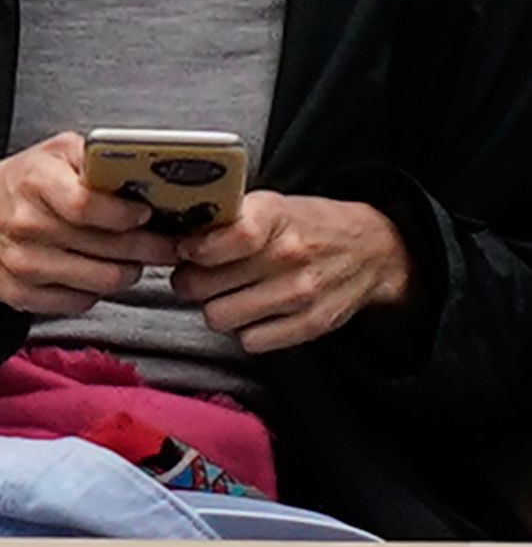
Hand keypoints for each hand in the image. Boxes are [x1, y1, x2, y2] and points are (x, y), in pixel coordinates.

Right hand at [0, 133, 177, 317]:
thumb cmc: (16, 184)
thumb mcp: (50, 153)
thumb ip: (96, 159)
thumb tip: (149, 177)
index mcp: (34, 182)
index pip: (88, 206)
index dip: (128, 215)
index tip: (149, 214)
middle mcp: (25, 225)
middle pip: (109, 249)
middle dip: (151, 248)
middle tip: (170, 244)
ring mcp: (22, 265)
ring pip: (104, 281)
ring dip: (130, 271)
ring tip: (135, 258)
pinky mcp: (21, 296)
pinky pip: (82, 301)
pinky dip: (98, 290)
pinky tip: (99, 271)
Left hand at [171, 192, 412, 354]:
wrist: (372, 251)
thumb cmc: (307, 225)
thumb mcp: (270, 204)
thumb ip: (225, 220)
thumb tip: (174, 240)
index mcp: (276, 217)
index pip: (231, 236)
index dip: (196, 248)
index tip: (185, 251)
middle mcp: (289, 256)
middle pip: (207, 284)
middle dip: (190, 281)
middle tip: (195, 276)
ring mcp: (301, 293)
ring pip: (219, 316)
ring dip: (213, 308)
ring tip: (223, 295)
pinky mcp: (311, 325)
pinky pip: (250, 341)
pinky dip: (244, 330)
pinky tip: (251, 313)